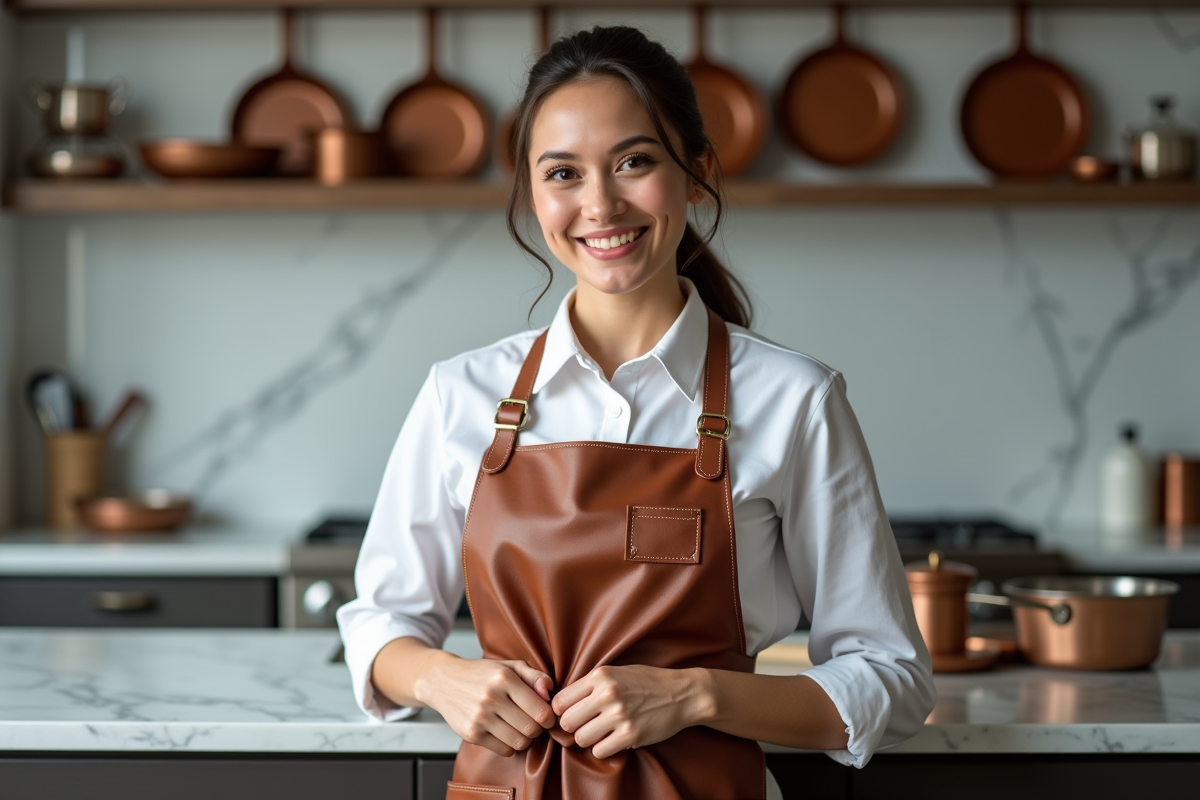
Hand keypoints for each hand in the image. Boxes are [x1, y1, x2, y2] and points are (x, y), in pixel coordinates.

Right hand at [416, 654, 555, 756]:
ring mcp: (479, 717)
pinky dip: (509, 745)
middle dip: (538, 728)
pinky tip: (504, 732)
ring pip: (519, 742)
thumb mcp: (509, 666)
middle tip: (533, 722)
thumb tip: (549, 691)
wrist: (443, 681)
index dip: (549, 717)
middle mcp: (491, 697)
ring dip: (525, 738)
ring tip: (520, 727)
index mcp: (504, 678)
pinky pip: (504, 750)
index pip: (541, 711)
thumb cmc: (482, 674)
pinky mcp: (471, 733)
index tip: (547, 716)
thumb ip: (534, 675)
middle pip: (532, 729)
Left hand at [551, 665, 708, 759]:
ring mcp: (620, 715)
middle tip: (584, 726)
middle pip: (566, 722)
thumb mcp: (617, 672)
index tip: (570, 715)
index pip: (560, 700)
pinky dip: (604, 749)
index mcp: (601, 676)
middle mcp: (607, 694)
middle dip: (572, 727)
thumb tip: (561, 703)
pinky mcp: (631, 734)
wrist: (682, 694)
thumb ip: (591, 684)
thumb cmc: (647, 682)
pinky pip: (600, 751)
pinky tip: (614, 739)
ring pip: (581, 739)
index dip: (560, 711)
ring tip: (601, 733)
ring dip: (588, 739)